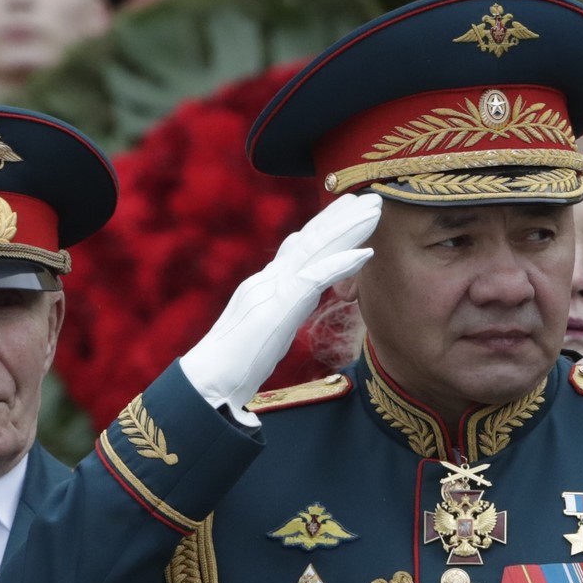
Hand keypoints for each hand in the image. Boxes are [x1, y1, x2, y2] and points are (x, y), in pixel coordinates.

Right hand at [180, 192, 380, 423]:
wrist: (207, 383)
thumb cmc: (231, 369)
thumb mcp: (260, 335)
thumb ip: (275, 315)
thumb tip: (286, 310)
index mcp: (263, 287)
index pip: (295, 250)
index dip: (322, 229)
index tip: (345, 212)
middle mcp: (266, 281)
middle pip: (307, 241)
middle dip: (339, 218)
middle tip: (368, 199)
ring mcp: (270, 291)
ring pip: (314, 250)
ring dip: (348, 229)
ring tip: (374, 210)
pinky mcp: (277, 308)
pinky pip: (314, 279)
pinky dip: (341, 264)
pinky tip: (365, 253)